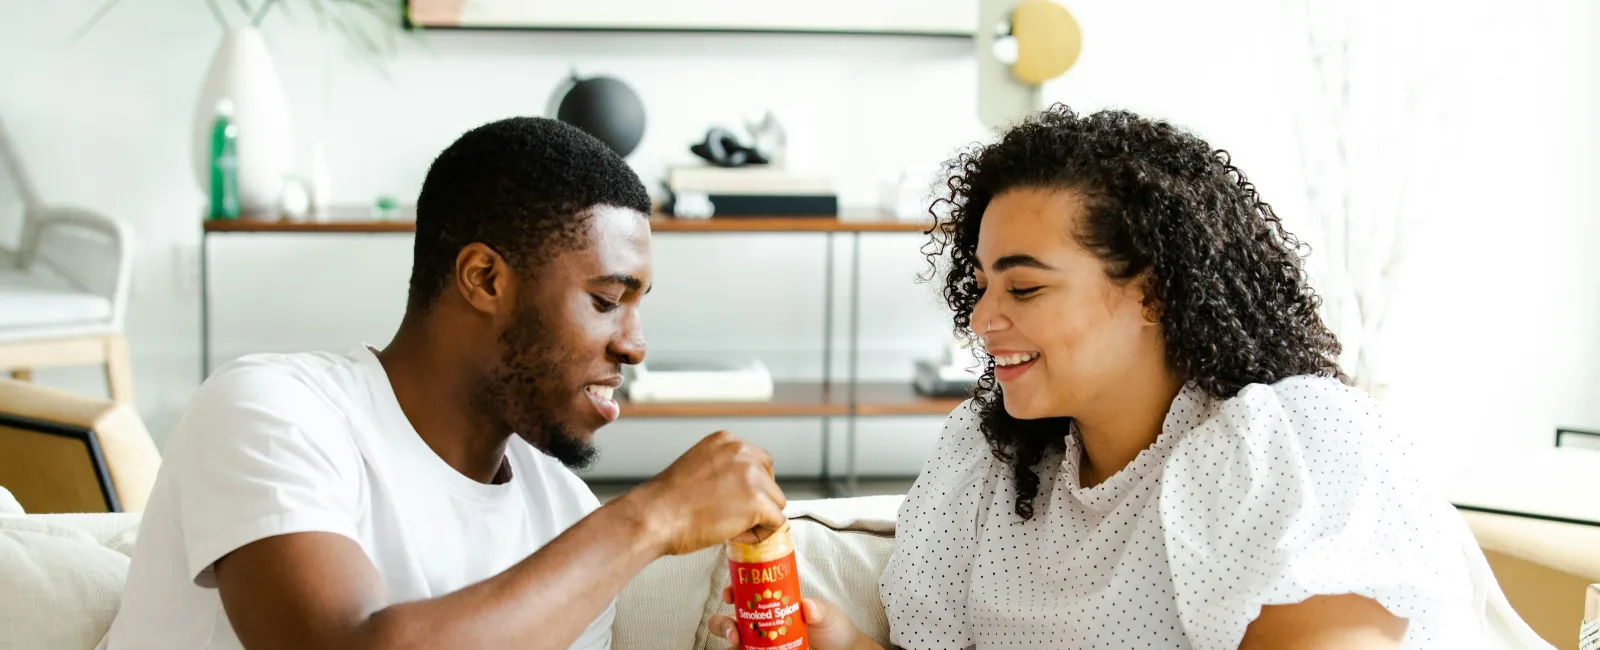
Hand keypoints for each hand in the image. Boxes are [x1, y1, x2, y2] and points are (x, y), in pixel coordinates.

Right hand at [625, 431, 787, 555]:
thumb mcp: (698, 466)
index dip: (750, 486)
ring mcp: (752, 476)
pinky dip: (760, 534)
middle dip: (757, 500)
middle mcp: (743, 452)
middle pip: (771, 481)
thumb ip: (724, 469)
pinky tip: (735, 534)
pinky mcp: (757, 501)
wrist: (655, 516)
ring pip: (776, 502)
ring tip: (729, 525)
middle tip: (731, 515)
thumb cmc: (668, 501)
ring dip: (758, 518)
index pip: (760, 462)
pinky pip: (776, 523)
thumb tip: (743, 487)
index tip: (734, 499)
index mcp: (727, 440)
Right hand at [708, 589, 876, 649]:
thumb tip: (807, 605)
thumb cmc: (832, 628)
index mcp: (770, 604)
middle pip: (728, 621)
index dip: (731, 591)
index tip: (729, 595)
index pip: (743, 593)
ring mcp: (760, 644)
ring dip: (729, 641)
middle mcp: (759, 624)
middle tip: (735, 634)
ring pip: (732, 643)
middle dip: (723, 625)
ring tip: (738, 646)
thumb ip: (820, 610)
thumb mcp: (828, 615)